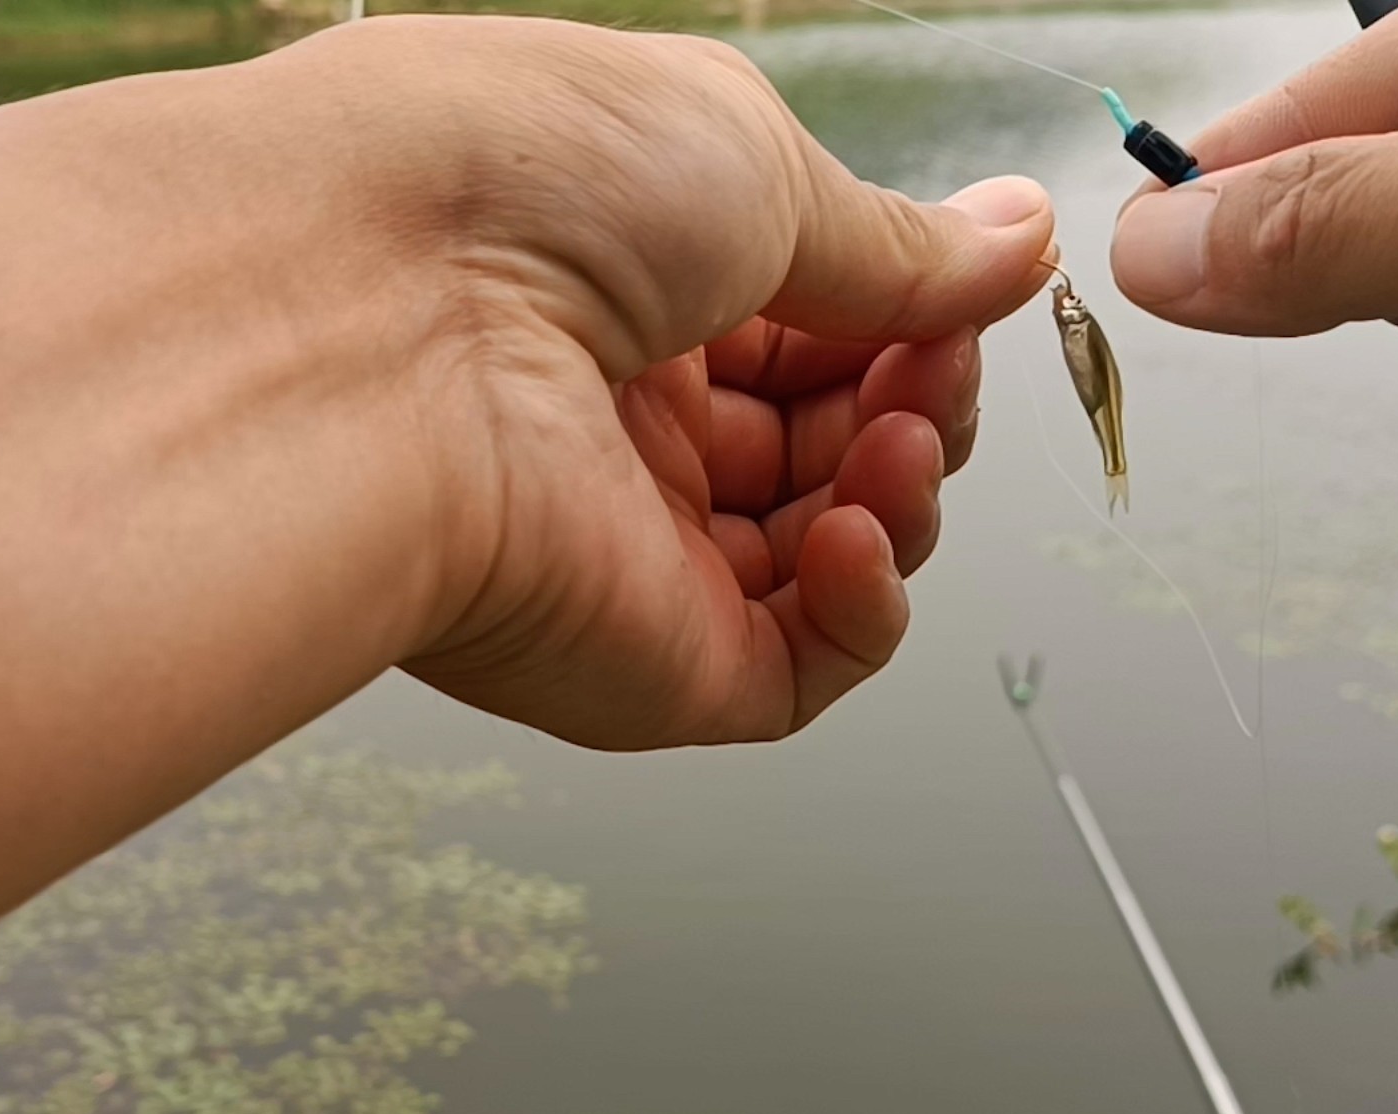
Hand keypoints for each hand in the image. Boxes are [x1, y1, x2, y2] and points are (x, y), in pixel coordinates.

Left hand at [273, 18, 1054, 746]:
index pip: (813, 333)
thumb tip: (1020, 238)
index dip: (906, 321)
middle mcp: (627, 423)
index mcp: (634, 292)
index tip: (967, 296)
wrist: (378, 319)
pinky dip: (867, 608)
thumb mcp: (752, 163)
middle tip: (929, 365)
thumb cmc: (519, 192)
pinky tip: (857, 535)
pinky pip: (803, 667)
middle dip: (915, 403)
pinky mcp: (649, 664)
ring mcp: (637, 549)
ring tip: (896, 439)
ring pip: (835, 558)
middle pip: (836, 445)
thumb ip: (901, 242)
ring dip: (905, 494)